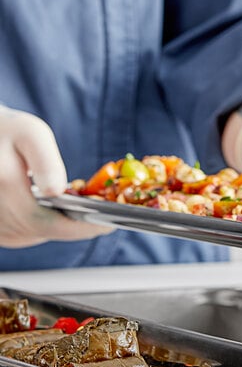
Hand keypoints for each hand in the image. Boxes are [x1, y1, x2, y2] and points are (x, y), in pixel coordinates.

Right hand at [0, 107, 111, 247]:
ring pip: (36, 235)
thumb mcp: (30, 134)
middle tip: (104, 220)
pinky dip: (47, 224)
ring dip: (63, 226)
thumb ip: (45, 162)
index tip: (107, 226)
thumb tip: (56, 190)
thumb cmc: (7, 131)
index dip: (79, 228)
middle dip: (77, 227)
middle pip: (43, 232)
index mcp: (4, 187)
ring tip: (86, 214)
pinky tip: (61, 212)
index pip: (46, 223)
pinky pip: (27, 233)